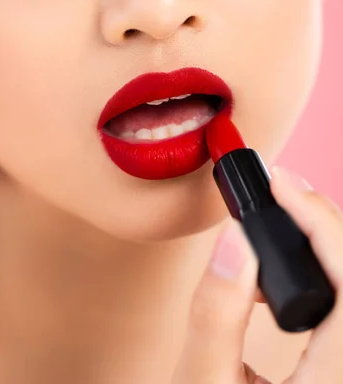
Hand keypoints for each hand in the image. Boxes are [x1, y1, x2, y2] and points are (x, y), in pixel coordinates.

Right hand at [172, 166, 342, 383]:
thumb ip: (216, 315)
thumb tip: (236, 241)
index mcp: (335, 383)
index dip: (320, 220)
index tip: (281, 183)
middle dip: (321, 228)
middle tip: (277, 198)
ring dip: (323, 249)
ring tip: (278, 230)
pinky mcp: (339, 366)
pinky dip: (324, 275)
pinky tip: (286, 277)